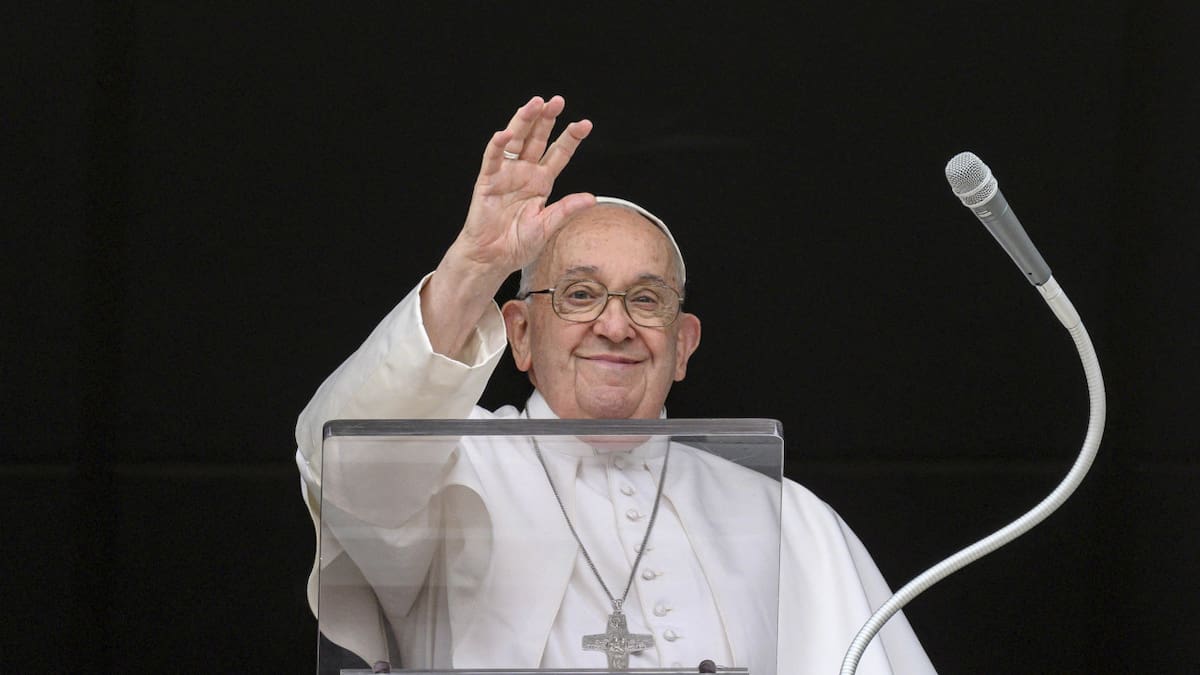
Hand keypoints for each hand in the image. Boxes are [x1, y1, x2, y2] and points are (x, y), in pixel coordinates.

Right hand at [453, 95, 593, 276]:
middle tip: (557, 101)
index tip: (585, 124)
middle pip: (537, 139)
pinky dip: (497, 146)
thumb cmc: (518, 244)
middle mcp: (525, 173)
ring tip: (535, 104)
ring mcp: (506, 174)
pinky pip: (492, 159)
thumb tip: (592, 198)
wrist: (493, 258)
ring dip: (524, 121)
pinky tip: (504, 133)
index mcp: (541, 182)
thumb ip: (566, 210)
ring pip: (516, 141)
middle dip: (547, 120)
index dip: (571, 138)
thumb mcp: (548, 226)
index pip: (559, 154)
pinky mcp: (487, 181)